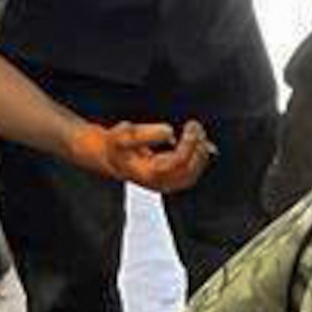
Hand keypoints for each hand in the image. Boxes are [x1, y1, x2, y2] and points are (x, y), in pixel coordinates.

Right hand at [67, 119, 213, 193]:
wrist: (111, 158)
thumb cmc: (117, 146)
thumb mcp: (124, 135)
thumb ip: (146, 134)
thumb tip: (170, 132)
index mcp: (148, 174)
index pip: (177, 162)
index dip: (188, 144)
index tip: (190, 127)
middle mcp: (160, 184)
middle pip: (189, 171)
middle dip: (197, 146)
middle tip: (195, 126)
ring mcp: (168, 185)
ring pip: (193, 174)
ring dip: (201, 151)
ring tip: (198, 131)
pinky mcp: (173, 181)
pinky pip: (193, 173)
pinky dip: (199, 157)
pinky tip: (200, 142)